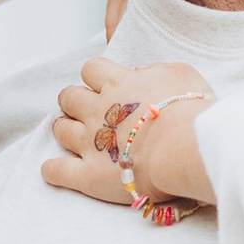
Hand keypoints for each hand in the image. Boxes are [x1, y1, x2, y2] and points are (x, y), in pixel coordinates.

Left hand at [41, 57, 214, 210]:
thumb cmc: (190, 110)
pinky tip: (52, 170)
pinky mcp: (88, 175)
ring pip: (61, 129)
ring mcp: (90, 142)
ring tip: (70, 134)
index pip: (92, 69)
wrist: (184, 148)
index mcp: (119, 83)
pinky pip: (58, 171)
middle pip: (69, 96)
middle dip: (73, 101)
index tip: (104, 85)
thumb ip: (154, 70)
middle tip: (84, 110)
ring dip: (63, 129)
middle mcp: (98, 109)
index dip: (95, 76)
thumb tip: (139, 73)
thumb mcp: (180, 74)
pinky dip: (53, 170)